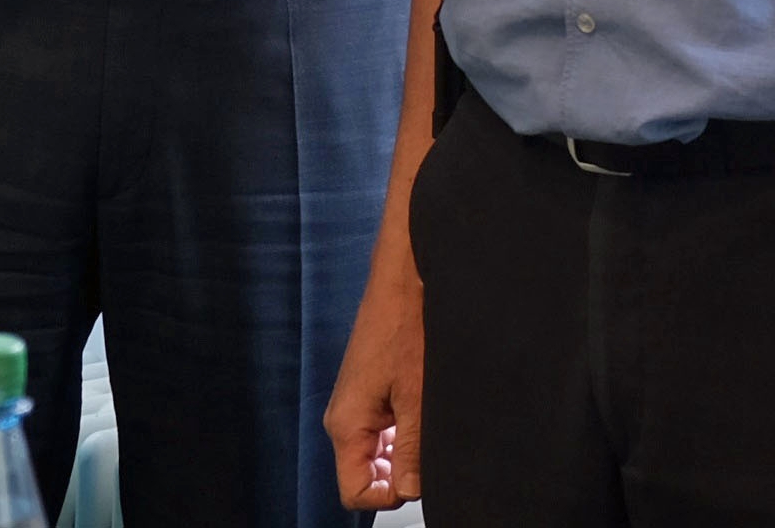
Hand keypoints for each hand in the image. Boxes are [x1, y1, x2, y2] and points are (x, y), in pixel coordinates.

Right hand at [324, 250, 425, 509]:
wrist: (403, 279)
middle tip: (430, 451)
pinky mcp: (371, 392)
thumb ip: (412, 450)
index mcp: (346, 425)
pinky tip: (426, 411)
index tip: (418, 480)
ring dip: (404, 452)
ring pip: (378, 454)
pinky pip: (384, 430)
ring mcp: (357, 405)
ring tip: (430, 424)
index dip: (388, 496)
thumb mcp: (417, 397)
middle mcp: (344, 419)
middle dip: (399, 474)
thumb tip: (411, 491)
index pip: (354, 492)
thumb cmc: (405, 326)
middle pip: (366, 475)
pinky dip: (405, 432)